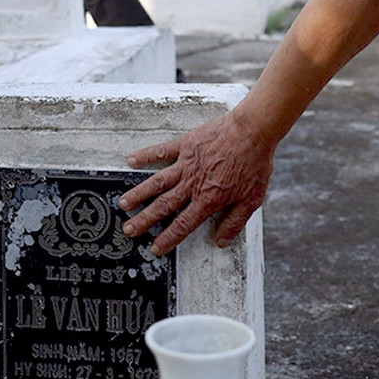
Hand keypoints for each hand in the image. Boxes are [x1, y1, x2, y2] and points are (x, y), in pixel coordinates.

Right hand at [119, 112, 274, 254]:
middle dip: (144, 220)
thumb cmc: (254, 163)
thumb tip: (221, 240)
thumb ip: (234, 222)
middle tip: (129, 229)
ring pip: (157, 183)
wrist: (252, 131)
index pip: (183, 224)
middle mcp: (192, 183)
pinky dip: (146, 156)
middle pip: (163, 206)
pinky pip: (161, 151)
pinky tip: (132, 160)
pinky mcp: (185, 145)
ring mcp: (186, 164)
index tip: (155, 247)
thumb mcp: (251, 199)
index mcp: (208, 199)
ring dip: (139, 194)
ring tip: (124, 203)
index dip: (168, 238)